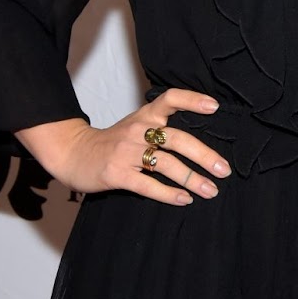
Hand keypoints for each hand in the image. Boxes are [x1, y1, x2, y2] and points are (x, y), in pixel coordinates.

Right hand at [15, 88, 229, 206]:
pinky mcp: (116, 174)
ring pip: (166, 164)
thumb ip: (160, 128)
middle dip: (204, 156)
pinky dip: (168, 194)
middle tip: (224, 170)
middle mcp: (137, 131)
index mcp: (144, 116)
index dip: (192, 100)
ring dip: (192, 179)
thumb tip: (199, 144)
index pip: (169, 99)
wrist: (72, 154)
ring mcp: (125, 152)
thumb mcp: (135, 126)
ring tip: (210, 190)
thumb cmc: (111, 142)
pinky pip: (147, 185)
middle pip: (177, 139)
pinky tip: (184, 199)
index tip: (215, 107)